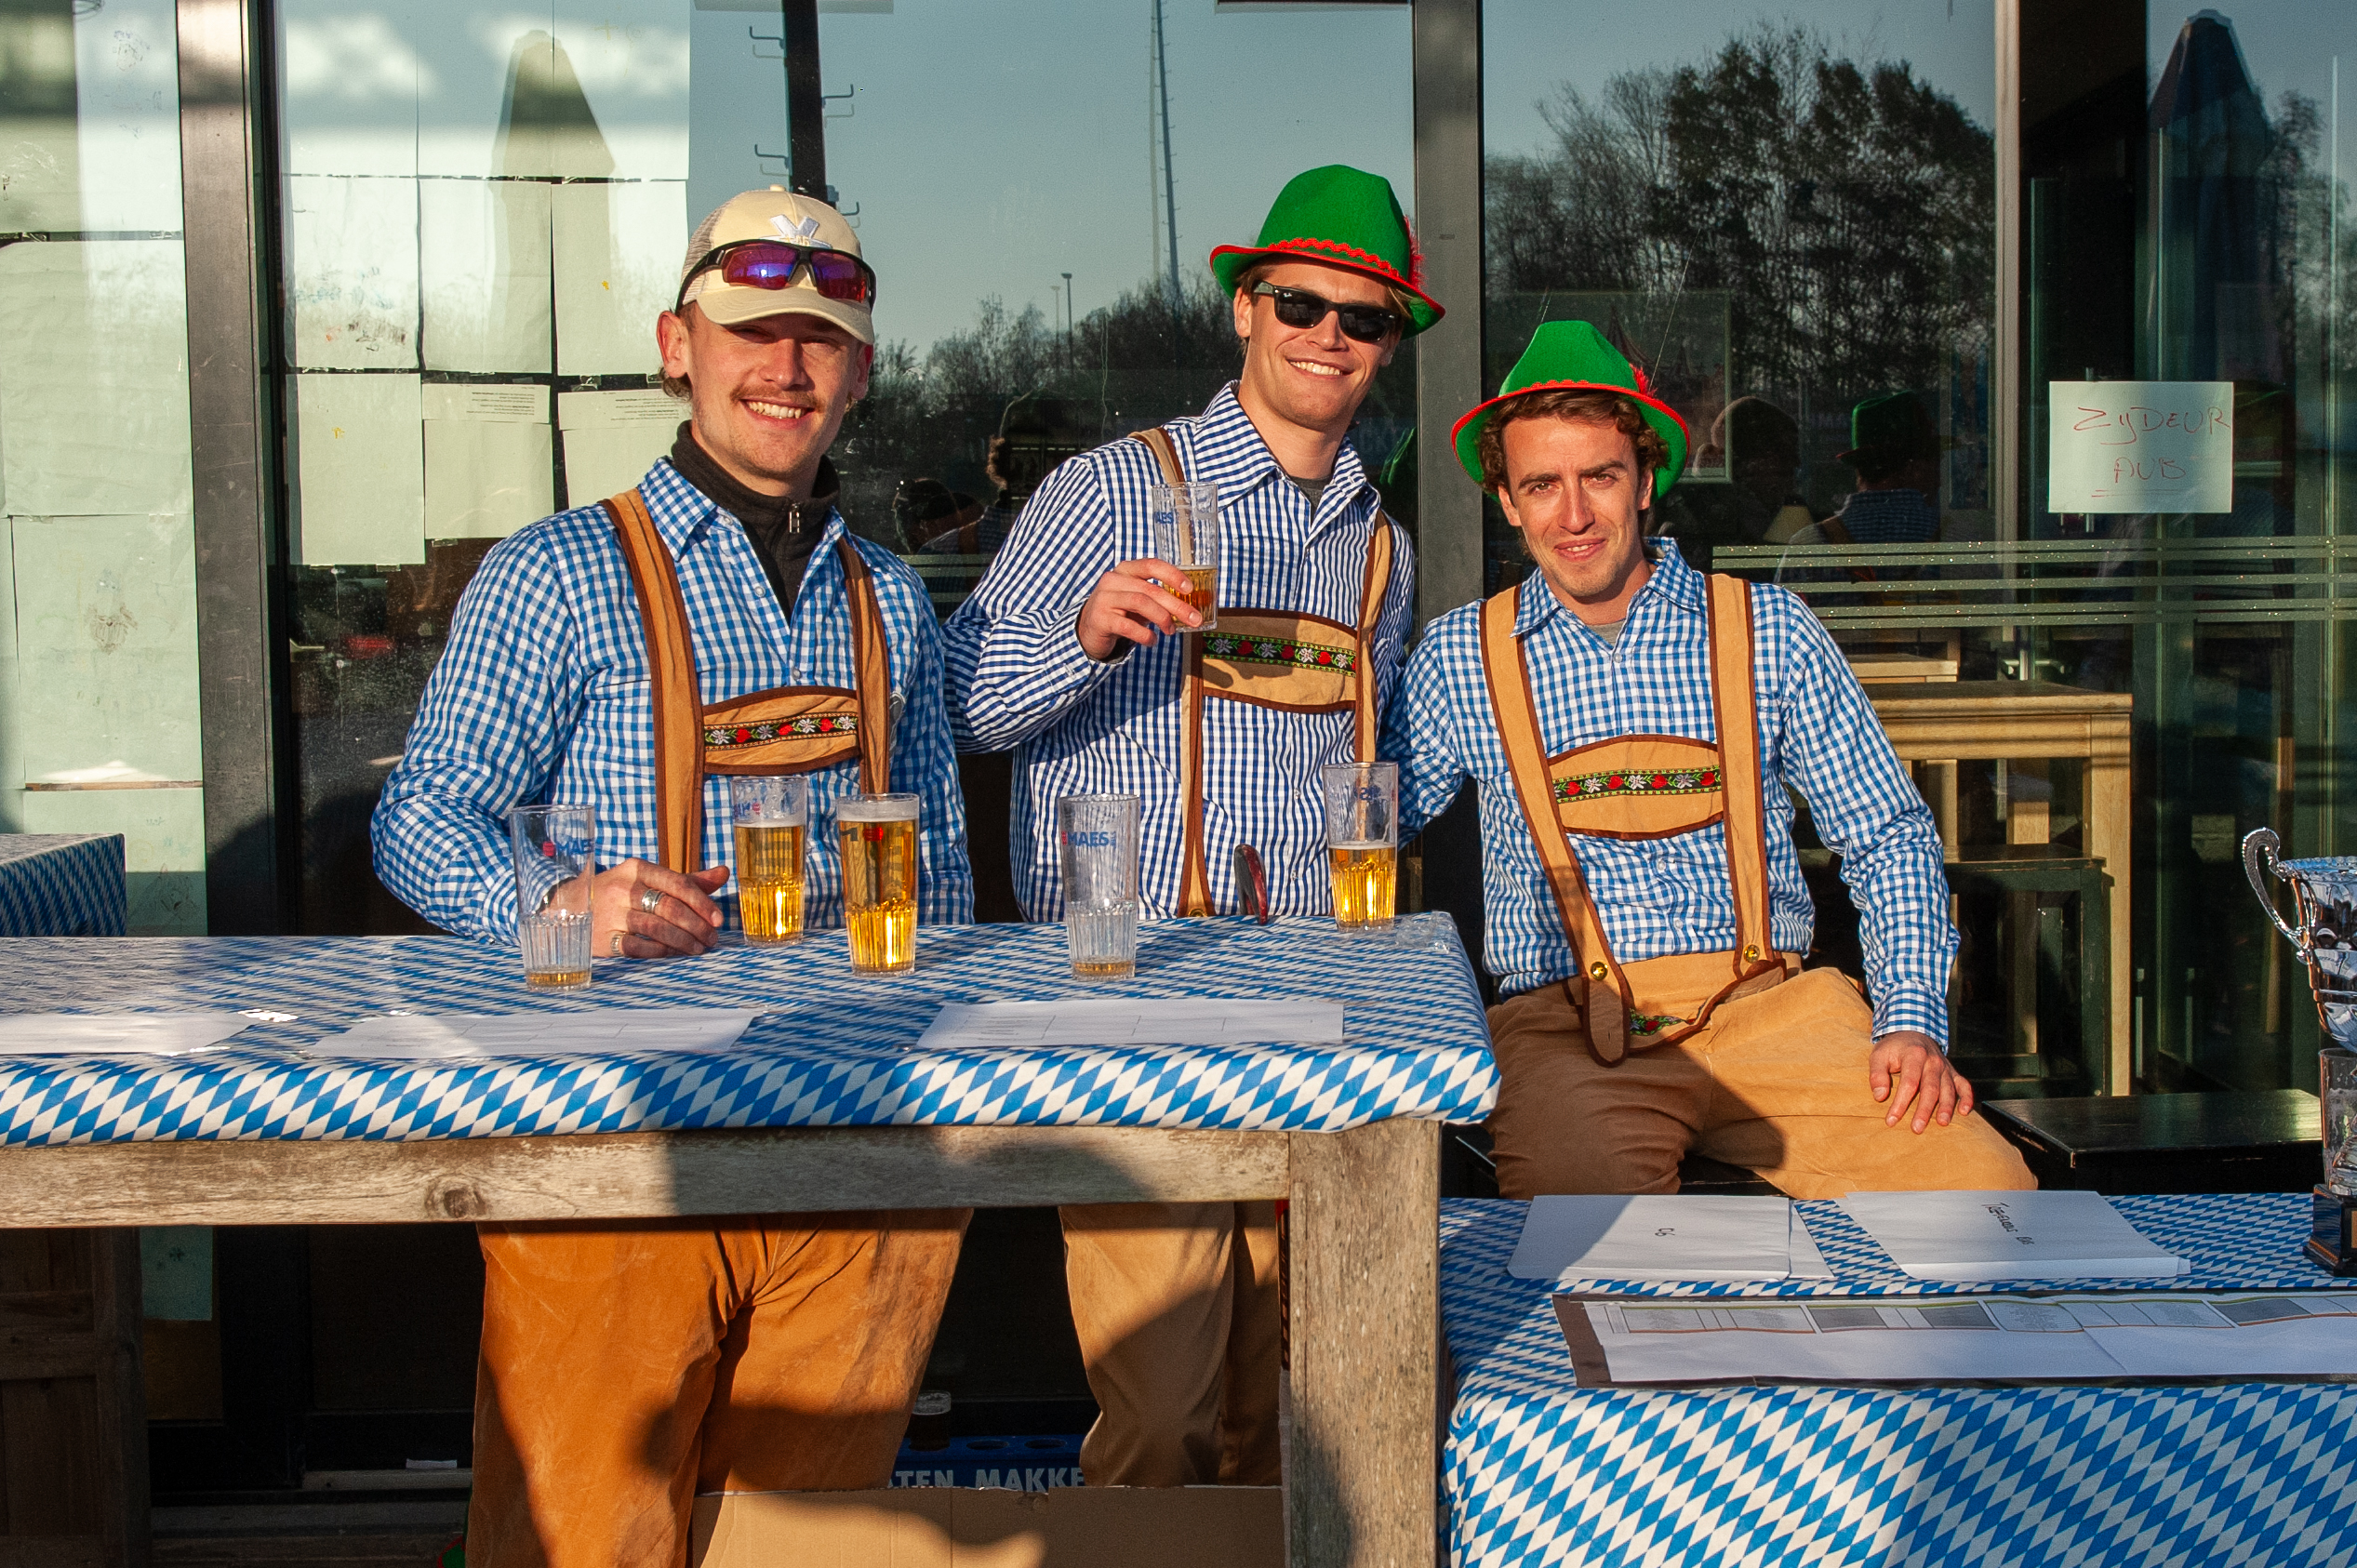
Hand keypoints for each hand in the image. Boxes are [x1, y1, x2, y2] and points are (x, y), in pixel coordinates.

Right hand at [593, 859, 729, 958]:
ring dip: (683, 941)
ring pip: (656, 928)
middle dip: (696, 926)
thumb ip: (687, 880)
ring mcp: (611, 914)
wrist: (570, 906)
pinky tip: (674, 953)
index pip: (677, 883)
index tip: (718, 919)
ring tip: (699, 949)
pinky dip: (661, 951)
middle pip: (668, 907)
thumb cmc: (620, 892)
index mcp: (638, 869)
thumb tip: (724, 872)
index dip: (701, 902)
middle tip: (712, 939)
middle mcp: (622, 889)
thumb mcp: (649, 879)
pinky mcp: (603, 938)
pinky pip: (638, 947)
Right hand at [1075, 557, 1201, 660]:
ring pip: (1140, 603)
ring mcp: (1104, 598)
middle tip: (1194, 619)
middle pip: (1150, 589)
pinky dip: (1145, 635)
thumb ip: (1158, 599)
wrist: (1088, 629)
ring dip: (1162, 618)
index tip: (1189, 589)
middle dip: (1176, 605)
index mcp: (1125, 570)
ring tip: (1170, 631)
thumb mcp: (1138, 600)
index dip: (1172, 575)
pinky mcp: (1100, 619)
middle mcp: (1113, 580)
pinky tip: (1152, 641)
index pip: (1151, 565)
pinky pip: (1128, 626)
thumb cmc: (1120, 612)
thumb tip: (1189, 608)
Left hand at [1868, 1030, 1973, 1132]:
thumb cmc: (1893, 1049)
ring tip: (1942, 1123)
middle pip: (1930, 1089)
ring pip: (1948, 1089)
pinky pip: (1963, 1085)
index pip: (1909, 1083)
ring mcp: (1945, 1067)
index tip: (1892, 1120)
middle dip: (1924, 1110)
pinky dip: (1966, 1098)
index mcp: (1914, 1055)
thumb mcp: (1878, 1055)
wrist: (1913, 1033)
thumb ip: (1877, 1074)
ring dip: (1946, 1107)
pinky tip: (1964, 1112)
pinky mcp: (1952, 1072)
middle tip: (1917, 1129)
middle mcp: (1933, 1061)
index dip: (1900, 1103)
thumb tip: (1880, 1097)